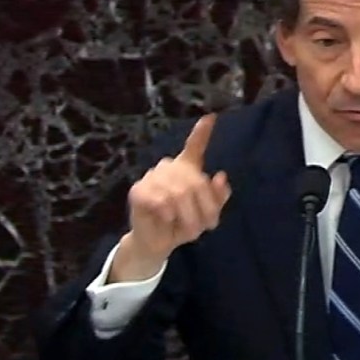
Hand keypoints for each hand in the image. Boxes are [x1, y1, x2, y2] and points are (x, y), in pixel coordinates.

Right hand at [109, 114, 230, 282]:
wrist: (159, 243)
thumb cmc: (183, 225)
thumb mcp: (207, 215)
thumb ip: (218, 197)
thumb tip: (220, 176)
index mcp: (186, 169)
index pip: (194, 148)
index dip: (201, 133)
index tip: (211, 117)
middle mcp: (169, 167)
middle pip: (196, 183)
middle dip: (205, 209)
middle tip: (205, 228)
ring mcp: (152, 177)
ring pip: (179, 193)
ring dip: (188, 216)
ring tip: (187, 228)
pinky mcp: (138, 191)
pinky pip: (161, 200)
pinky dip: (169, 213)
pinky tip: (168, 218)